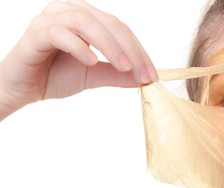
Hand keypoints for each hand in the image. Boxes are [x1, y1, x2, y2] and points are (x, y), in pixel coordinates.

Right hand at [0, 0, 157, 118]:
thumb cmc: (55, 76)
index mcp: (86, 20)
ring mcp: (50, 20)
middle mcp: (69, 12)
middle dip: (130, 48)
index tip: (152, 74)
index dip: (139, 50)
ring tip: (123, 66)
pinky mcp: (35, 34)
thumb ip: (116, 74)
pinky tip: (91, 62)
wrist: (22, 89)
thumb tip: (143, 79)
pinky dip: (78, 46)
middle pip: (109, 22)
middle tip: (142, 73)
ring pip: (86, 21)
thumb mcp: (92, 76)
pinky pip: (58, 33)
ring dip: (109, 45)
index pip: (120, 29)